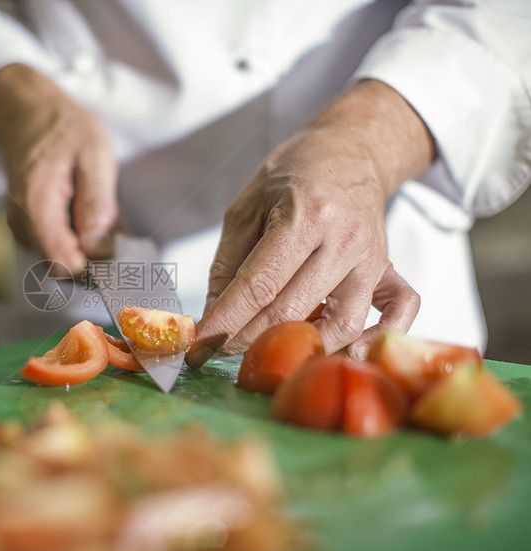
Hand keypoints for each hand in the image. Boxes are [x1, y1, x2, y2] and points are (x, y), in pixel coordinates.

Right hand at [0, 64, 118, 274]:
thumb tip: (102, 250)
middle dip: (96, 255)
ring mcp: (25, 230)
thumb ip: (98, 207)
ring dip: (90, 244)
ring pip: (65, 259)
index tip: (119, 251)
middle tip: (113, 221)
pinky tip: (86, 209)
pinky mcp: (31, 230)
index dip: (96, 266)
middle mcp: (24, 226)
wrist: (29, 116)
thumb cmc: (62, 130)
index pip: (64, 265)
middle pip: (65, 267)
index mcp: (37, 208)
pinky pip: (61, 247)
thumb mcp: (94, 157)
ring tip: (98, 206)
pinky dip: (81, 236)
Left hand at [187, 80, 433, 365]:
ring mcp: (372, 258)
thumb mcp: (246, 208)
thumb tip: (214, 317)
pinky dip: (376, 340)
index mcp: (304, 215)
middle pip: (293, 310)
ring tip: (267, 353)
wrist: (349, 150)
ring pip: (341, 324)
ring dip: (301, 349)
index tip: (198, 345)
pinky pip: (400, 312)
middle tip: (219, 350)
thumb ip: (228, 264)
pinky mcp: (390, 269)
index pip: (259, 286)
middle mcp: (344, 239)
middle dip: (249, 338)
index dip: (225, 321)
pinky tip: (345, 353)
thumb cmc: (292, 176)